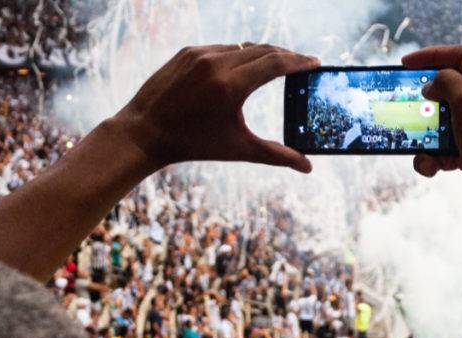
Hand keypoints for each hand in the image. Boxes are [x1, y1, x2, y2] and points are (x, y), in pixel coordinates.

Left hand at [115, 44, 318, 172]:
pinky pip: (221, 48)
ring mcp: (200, 54)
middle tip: (303, 64)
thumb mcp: (238, 150)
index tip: (316, 63)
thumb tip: (308, 166)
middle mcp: (216, 63)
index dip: (300, 62)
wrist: (145, 133)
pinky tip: (245, 66)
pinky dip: (237, 55)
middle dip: (286, 57)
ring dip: (262, 54)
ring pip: (242, 47)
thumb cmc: (194, 145)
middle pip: (264, 50)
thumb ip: (276, 155)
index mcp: (231, 85)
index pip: (276, 63)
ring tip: (277, 65)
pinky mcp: (187, 51)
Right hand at [402, 46, 461, 220]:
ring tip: (422, 148)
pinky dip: (434, 156)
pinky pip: (444, 146)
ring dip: (426, 135)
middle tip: (408, 104)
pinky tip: (433, 167)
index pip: (461, 57)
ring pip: (442, 122)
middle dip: (427, 101)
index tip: (405, 63)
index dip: (432, 55)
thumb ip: (447, 82)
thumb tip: (432, 85)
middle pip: (449, 90)